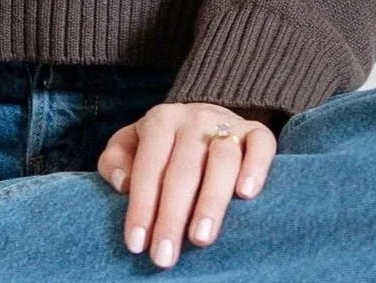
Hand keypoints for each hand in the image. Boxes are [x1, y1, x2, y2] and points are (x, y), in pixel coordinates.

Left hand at [97, 100, 280, 267]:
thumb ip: (115, 160)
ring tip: (201, 239)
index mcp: (161, 120)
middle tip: (164, 257)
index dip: (141, 206)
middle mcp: (195, 119)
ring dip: (211, 200)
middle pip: (183, 170)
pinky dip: (256, 167)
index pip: (149, 166)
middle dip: (172, 216)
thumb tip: (122, 183)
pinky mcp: (257, 131)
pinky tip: (246, 195)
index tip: (136, 244)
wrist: (205, 119)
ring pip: (222, 160)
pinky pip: (261, 145)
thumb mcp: (130, 145)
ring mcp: (228, 123)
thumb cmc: (163, 147)